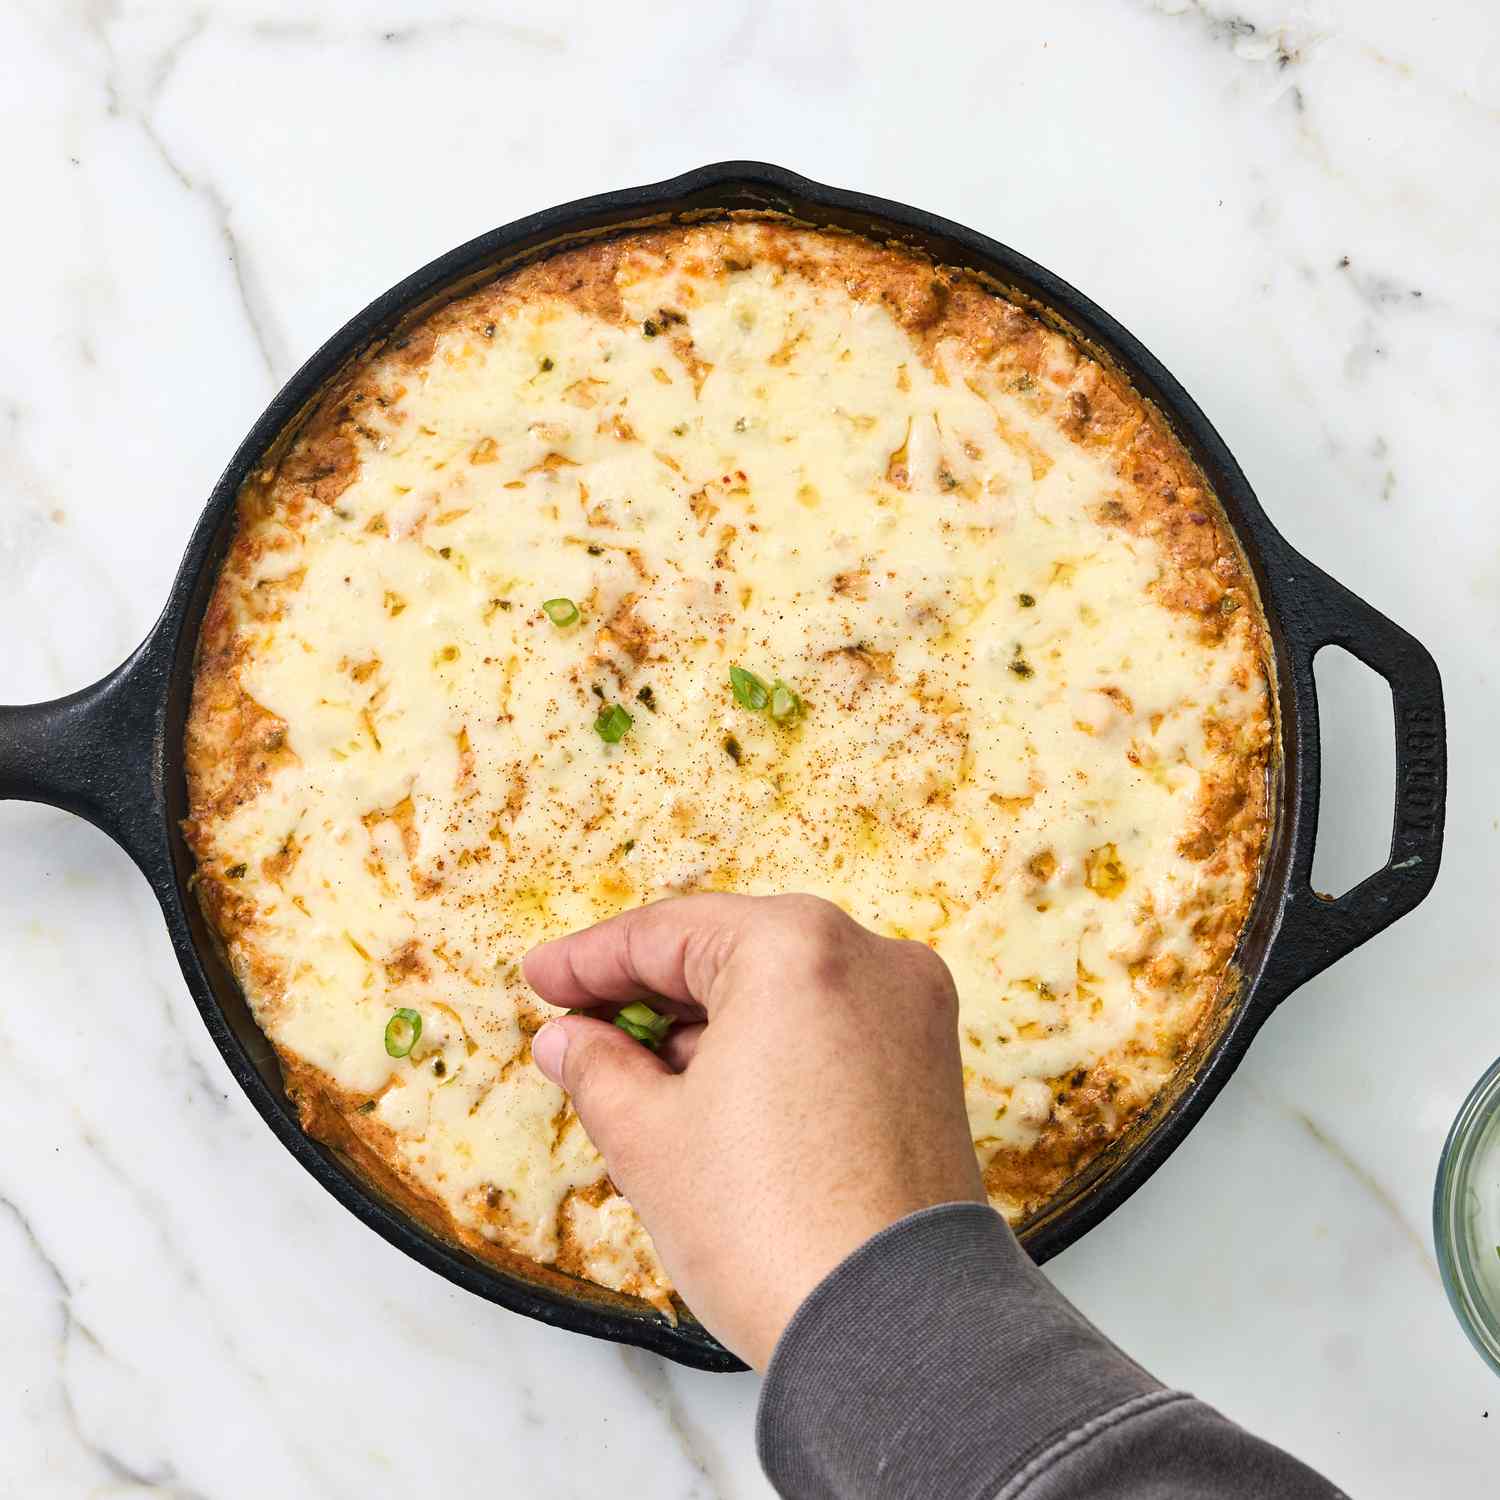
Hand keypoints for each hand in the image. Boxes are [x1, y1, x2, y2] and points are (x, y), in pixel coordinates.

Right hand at [524, 893, 983, 1368]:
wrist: (891, 1331)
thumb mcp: (649, 1138)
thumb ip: (597, 1067)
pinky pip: (828, 1024)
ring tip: (632, 1068)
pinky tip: (708, 1086)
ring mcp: (911, 1009)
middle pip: (732, 950)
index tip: (541, 978)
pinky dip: (766, 1044)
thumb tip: (568, 1039)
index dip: (591, 959)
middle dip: (649, 990)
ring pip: (783, 987)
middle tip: (577, 1020)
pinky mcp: (930, 1062)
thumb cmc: (768, 1227)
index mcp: (797, 948)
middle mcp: (870, 956)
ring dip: (706, 1020)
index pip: (668, 933)